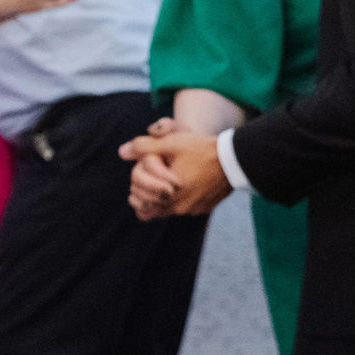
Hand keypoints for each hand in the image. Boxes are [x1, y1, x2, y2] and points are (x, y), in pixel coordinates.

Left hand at [117, 121, 233, 218]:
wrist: (233, 158)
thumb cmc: (200, 149)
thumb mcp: (170, 144)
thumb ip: (143, 148)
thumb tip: (122, 152)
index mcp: (168, 195)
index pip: (141, 208)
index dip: (138, 194)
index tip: (140, 182)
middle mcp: (180, 208)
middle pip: (155, 211)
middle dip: (151, 196)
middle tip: (153, 181)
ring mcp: (194, 211)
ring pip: (172, 210)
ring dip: (168, 198)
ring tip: (169, 181)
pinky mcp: (205, 209)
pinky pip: (189, 208)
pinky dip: (185, 199)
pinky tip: (189, 184)